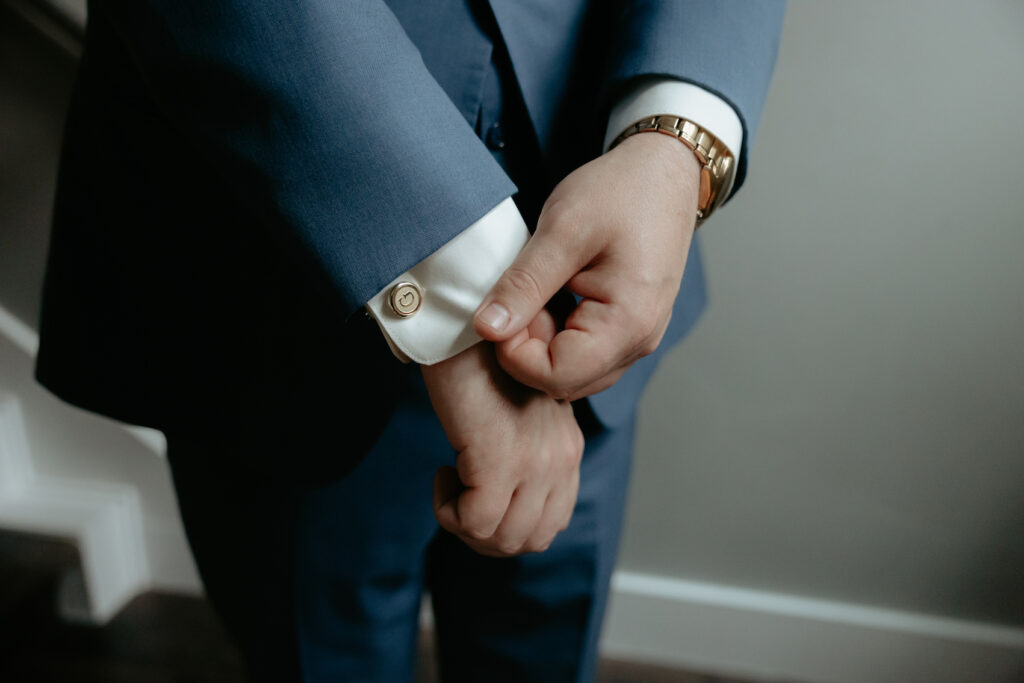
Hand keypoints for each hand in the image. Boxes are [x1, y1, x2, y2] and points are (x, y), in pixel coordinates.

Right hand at [421, 342, 583, 555]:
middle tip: (460, 502)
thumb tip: (500, 497)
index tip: (479, 491)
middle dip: (489, 535)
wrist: (463, 324)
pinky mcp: (500, 459)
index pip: (552, 520)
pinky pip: (476, 521)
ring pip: (505, 538)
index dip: (510, 522)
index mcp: (567, 447)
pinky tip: (442, 474)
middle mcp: (561, 457)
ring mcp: (535, 461)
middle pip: (533, 538)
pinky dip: (450, 510)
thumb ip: (523, 447)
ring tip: (451, 486)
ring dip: (468, 526)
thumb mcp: (516, 409)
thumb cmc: (480, 360)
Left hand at [473, 132, 700, 400]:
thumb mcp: (562, 231)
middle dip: (527, 351)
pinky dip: (559, 336)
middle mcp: (640, 341)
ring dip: (542, 344)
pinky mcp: (631, 328)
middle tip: (515, 299)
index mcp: (628, 322)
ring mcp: (638, 338)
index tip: (500, 311)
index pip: (555, 375)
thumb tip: (486, 329)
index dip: (515, 353)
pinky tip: (551, 298)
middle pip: (564, 381)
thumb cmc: (621, 192)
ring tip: (534, 295)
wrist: (665, 170)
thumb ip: (524, 284)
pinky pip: (586, 354)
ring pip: (574, 372)